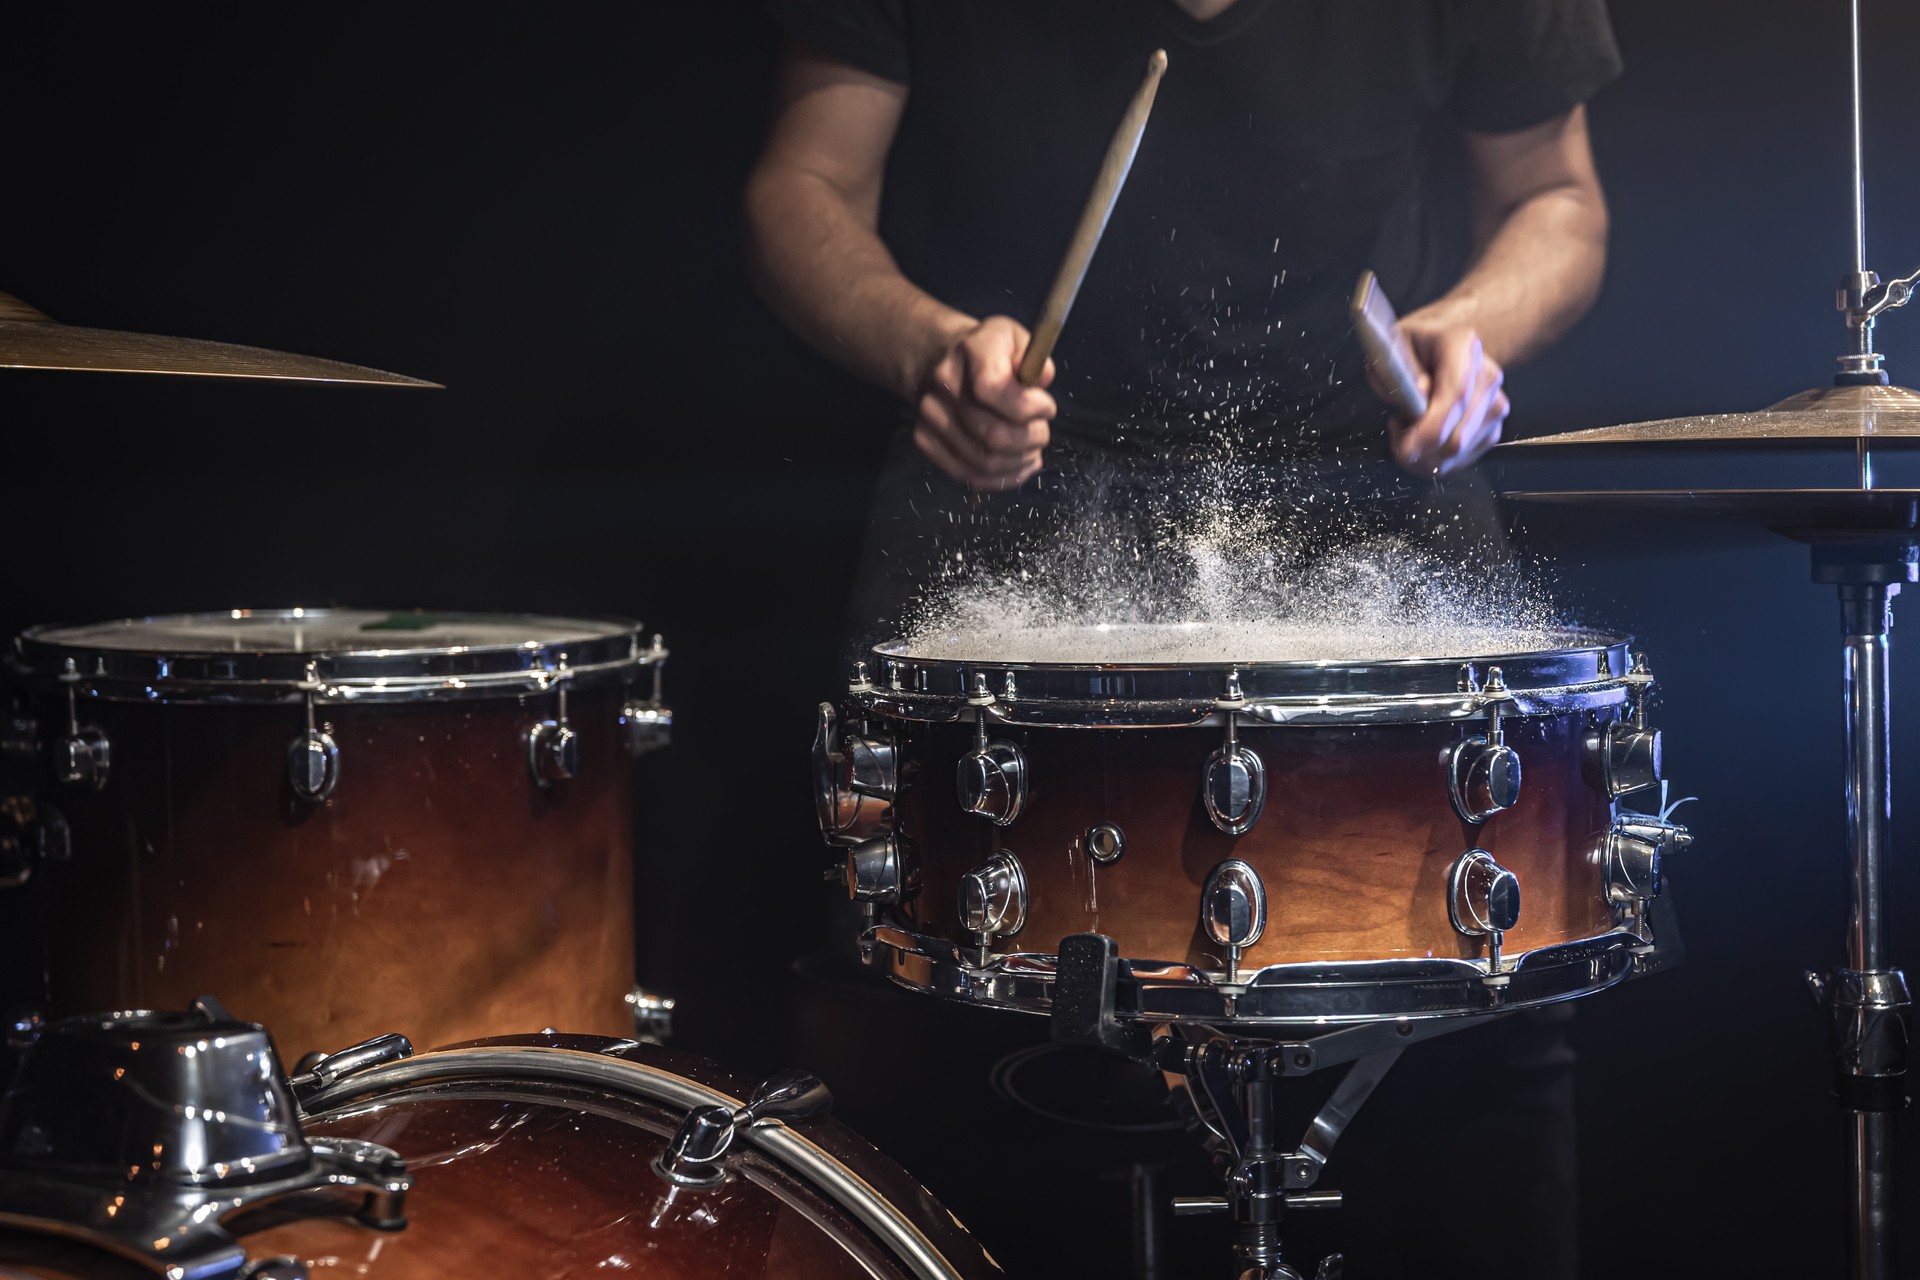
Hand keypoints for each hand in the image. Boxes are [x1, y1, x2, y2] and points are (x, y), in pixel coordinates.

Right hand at [913, 316, 1055, 490]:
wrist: (937, 357)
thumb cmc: (988, 352)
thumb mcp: (1016, 339)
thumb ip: (1035, 359)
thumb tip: (1043, 379)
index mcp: (971, 350)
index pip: (993, 389)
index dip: (1029, 407)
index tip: (1046, 407)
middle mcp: (944, 383)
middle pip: (993, 434)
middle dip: (1031, 439)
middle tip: (1041, 431)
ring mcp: (930, 415)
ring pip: (984, 461)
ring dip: (1019, 461)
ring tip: (1032, 448)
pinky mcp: (925, 440)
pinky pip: (969, 474)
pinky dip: (1002, 478)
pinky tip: (1019, 465)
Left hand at [1386, 310, 1509, 474]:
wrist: (1442, 344)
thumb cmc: (1412, 348)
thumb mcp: (1393, 348)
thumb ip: (1402, 370)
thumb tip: (1422, 393)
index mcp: (1462, 346)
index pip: (1456, 395)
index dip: (1430, 430)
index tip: (1404, 449)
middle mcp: (1488, 373)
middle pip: (1459, 433)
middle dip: (1421, 451)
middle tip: (1396, 437)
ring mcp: (1496, 401)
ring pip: (1461, 451)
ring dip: (1426, 456)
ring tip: (1407, 429)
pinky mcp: (1494, 424)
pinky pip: (1464, 457)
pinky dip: (1438, 458)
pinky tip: (1424, 438)